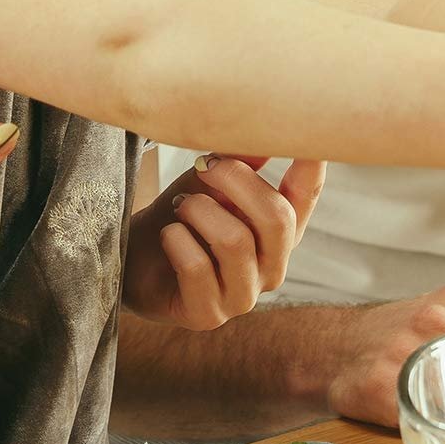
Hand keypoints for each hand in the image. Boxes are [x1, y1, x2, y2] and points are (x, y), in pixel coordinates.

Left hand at [124, 156, 324, 330]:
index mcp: (279, 232)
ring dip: (199, 211)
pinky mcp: (208, 315)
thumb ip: (240, 161)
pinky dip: (177, 240)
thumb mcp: (209, 182)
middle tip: (206, 166)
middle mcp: (272, 267)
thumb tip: (264, 128)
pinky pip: (197, 267)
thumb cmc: (179, 217)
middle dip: (238, 182)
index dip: (313, 167)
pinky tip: (169, 235)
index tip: (313, 137)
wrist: (131, 260)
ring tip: (181, 206)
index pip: (307, 198)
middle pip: (277, 219)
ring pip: (235, 241)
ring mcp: (243, 296)